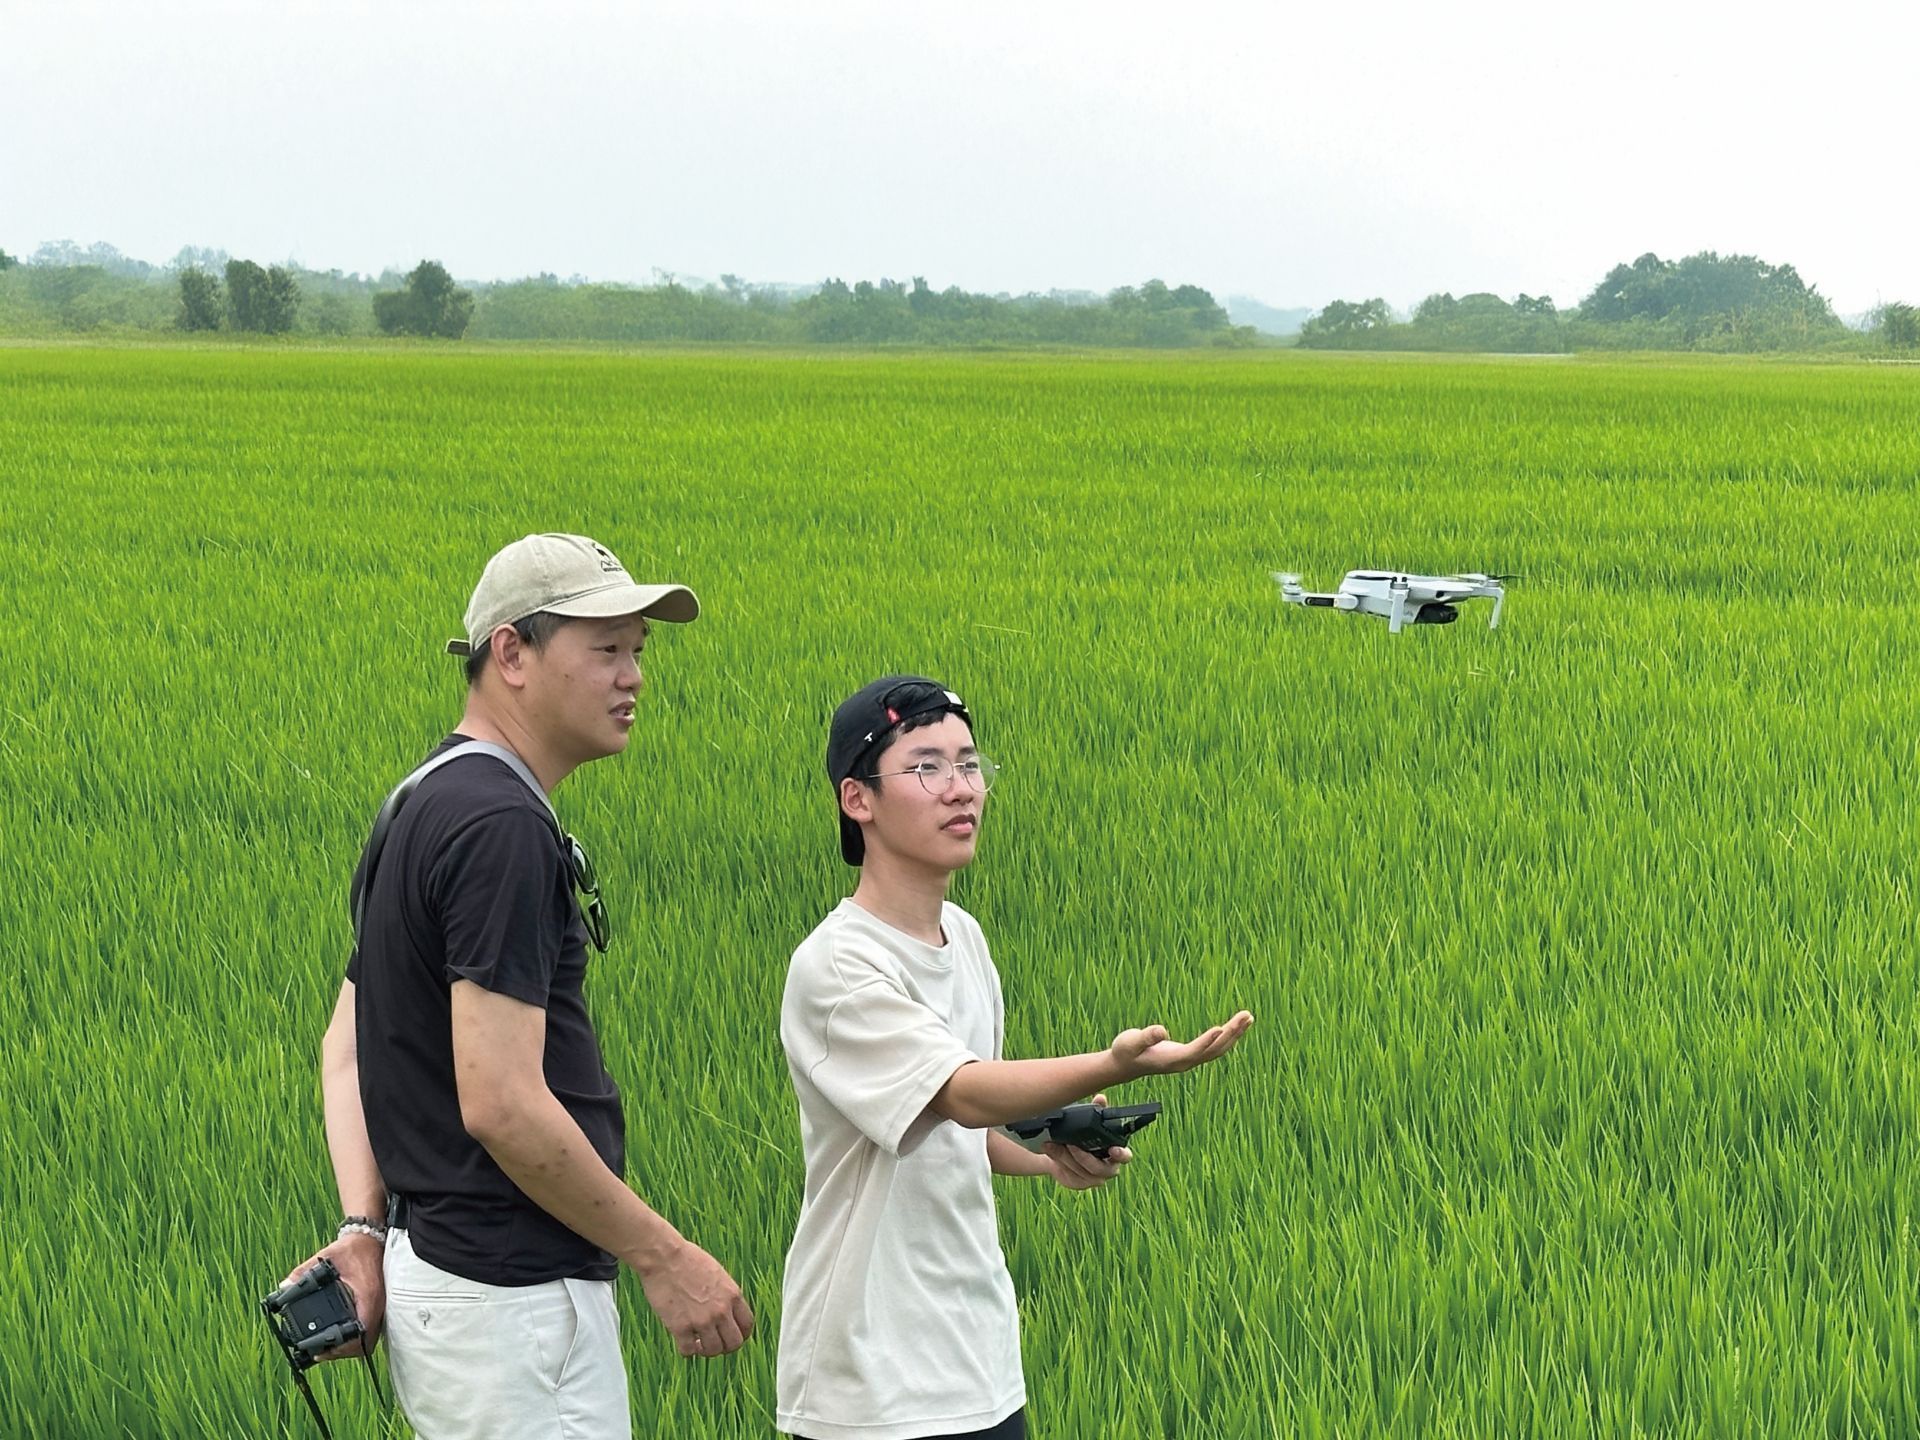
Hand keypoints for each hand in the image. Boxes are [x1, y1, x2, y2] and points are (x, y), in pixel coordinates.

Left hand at [279, 1232, 385, 1361]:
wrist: (371, 1238)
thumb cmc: (352, 1249)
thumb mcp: (326, 1258)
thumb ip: (303, 1272)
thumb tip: (283, 1286)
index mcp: (368, 1296)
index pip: (361, 1332)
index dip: (343, 1347)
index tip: (324, 1350)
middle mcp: (377, 1305)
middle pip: (365, 1343)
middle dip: (344, 1352)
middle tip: (322, 1352)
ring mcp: (380, 1307)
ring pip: (369, 1339)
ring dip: (351, 1347)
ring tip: (329, 1348)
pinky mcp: (377, 1306)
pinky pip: (369, 1330)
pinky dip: (356, 1337)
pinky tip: (342, 1335)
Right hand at [637, 1239, 754, 1359]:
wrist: (664, 1257)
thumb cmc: (687, 1259)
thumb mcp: (717, 1273)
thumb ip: (725, 1294)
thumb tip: (727, 1310)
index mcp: (732, 1295)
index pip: (747, 1325)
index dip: (740, 1335)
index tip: (731, 1336)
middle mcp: (721, 1310)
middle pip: (734, 1343)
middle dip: (725, 1347)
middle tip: (714, 1343)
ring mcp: (701, 1320)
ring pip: (713, 1351)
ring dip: (705, 1350)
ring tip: (697, 1342)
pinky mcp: (680, 1327)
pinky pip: (688, 1352)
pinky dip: (686, 1350)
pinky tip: (683, 1341)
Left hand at [1043, 1094, 1130, 1189]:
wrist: (1062, 1151)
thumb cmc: (1081, 1134)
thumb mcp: (1088, 1121)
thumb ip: (1097, 1110)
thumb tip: (1101, 1098)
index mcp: (1115, 1153)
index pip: (1125, 1156)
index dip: (1121, 1154)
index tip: (1113, 1149)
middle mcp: (1107, 1169)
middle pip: (1098, 1168)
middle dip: (1083, 1157)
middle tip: (1070, 1144)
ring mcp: (1093, 1179)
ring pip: (1081, 1172)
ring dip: (1065, 1157)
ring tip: (1052, 1144)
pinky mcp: (1079, 1184)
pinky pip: (1070, 1177)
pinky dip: (1059, 1163)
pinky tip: (1050, 1152)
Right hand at [1110, 1010, 1252, 1079]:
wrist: (1123, 1065)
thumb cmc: (1125, 1051)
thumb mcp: (1130, 1042)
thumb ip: (1145, 1036)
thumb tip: (1161, 1031)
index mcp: (1172, 1060)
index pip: (1195, 1051)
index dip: (1208, 1041)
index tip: (1222, 1028)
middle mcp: (1184, 1062)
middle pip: (1214, 1050)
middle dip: (1231, 1033)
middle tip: (1247, 1016)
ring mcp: (1188, 1060)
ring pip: (1218, 1049)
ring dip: (1234, 1034)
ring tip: (1248, 1018)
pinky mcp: (1189, 1055)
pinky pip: (1213, 1048)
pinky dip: (1226, 1037)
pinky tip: (1234, 1027)